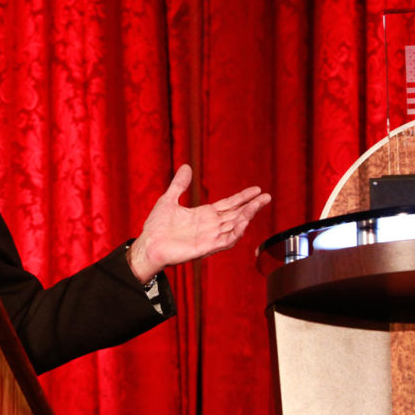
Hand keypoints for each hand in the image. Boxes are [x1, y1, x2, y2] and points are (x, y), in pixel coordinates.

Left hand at [127, 164, 270, 282]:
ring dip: (247, 216)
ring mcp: (209, 237)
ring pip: (235, 226)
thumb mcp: (169, 199)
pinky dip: (236, 232)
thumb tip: (186, 166)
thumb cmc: (156, 227)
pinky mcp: (206, 247)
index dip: (242, 198)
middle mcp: (210, 226)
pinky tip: (244, 222)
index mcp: (204, 215)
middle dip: (252, 206)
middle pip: (236, 214)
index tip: (256, 189)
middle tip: (267, 196)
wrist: (148, 245)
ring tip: (259, 204)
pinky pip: (226, 240)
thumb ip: (179, 184)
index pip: (228, 205)